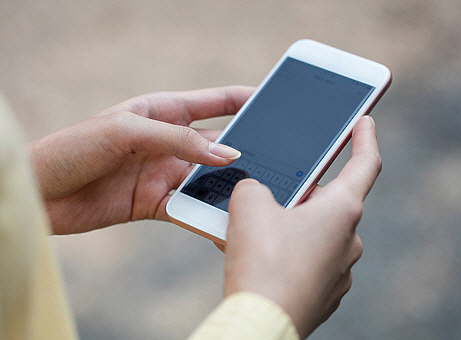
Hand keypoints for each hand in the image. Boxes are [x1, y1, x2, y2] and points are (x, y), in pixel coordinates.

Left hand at [28, 86, 253, 233]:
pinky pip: (190, 208)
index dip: (244, 100)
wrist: (41, 194)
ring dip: (230, 187)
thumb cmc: (74, 148)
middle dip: (246, 150)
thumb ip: (180, 141)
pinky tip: (226, 222)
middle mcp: (169, 141)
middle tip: (279, 159)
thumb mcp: (128, 131)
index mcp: (163, 111)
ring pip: (208, 179)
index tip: (274, 102)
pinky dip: (208, 216)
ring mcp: (164, 172)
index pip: (214, 101)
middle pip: (218, 144)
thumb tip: (227, 154)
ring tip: (258, 195)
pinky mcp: (156, 202)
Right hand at [223, 116, 381, 337]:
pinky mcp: (326, 293)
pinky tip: (262, 258)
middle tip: (272, 192)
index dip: (365, 138)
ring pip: (315, 233)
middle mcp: (350, 240)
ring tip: (256, 230)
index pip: (365, 164)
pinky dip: (289, 253)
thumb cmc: (262, 263)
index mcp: (342, 210)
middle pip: (329, 202)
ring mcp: (340, 270)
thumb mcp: (248, 206)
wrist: (261, 323)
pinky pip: (309, 261)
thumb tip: (255, 193)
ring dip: (290, 226)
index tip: (365, 122)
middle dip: (301, 194)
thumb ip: (254, 186)